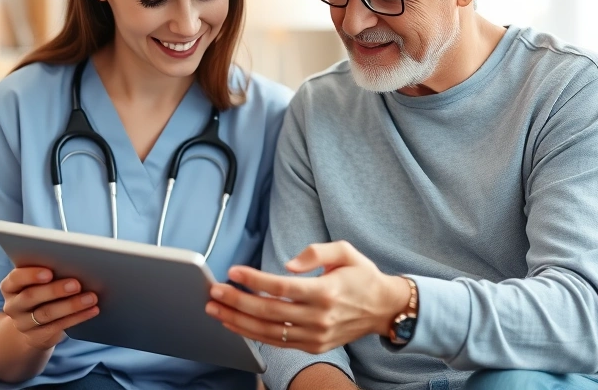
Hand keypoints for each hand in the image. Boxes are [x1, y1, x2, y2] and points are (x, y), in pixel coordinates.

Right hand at [0, 267, 99, 349]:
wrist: (33, 327)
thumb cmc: (42, 293)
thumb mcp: (38, 283)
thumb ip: (49, 272)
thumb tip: (76, 262)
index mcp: (10, 286)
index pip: (16, 278)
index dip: (31, 275)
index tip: (49, 272)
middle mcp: (13, 305)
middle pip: (31, 296)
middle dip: (55, 290)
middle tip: (76, 284)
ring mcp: (23, 323)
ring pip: (46, 313)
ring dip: (71, 305)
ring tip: (91, 297)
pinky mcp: (36, 337)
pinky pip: (58, 327)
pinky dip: (77, 317)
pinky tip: (92, 310)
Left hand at [205, 241, 410, 353]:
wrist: (383, 308)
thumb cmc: (362, 275)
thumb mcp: (345, 251)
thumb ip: (316, 252)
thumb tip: (287, 264)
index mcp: (326, 291)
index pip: (282, 287)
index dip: (254, 279)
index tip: (233, 271)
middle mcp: (319, 317)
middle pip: (269, 311)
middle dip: (237, 302)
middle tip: (214, 292)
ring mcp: (316, 335)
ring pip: (268, 331)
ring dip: (238, 321)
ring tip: (216, 310)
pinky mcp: (313, 346)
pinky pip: (277, 342)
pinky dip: (253, 335)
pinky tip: (236, 325)